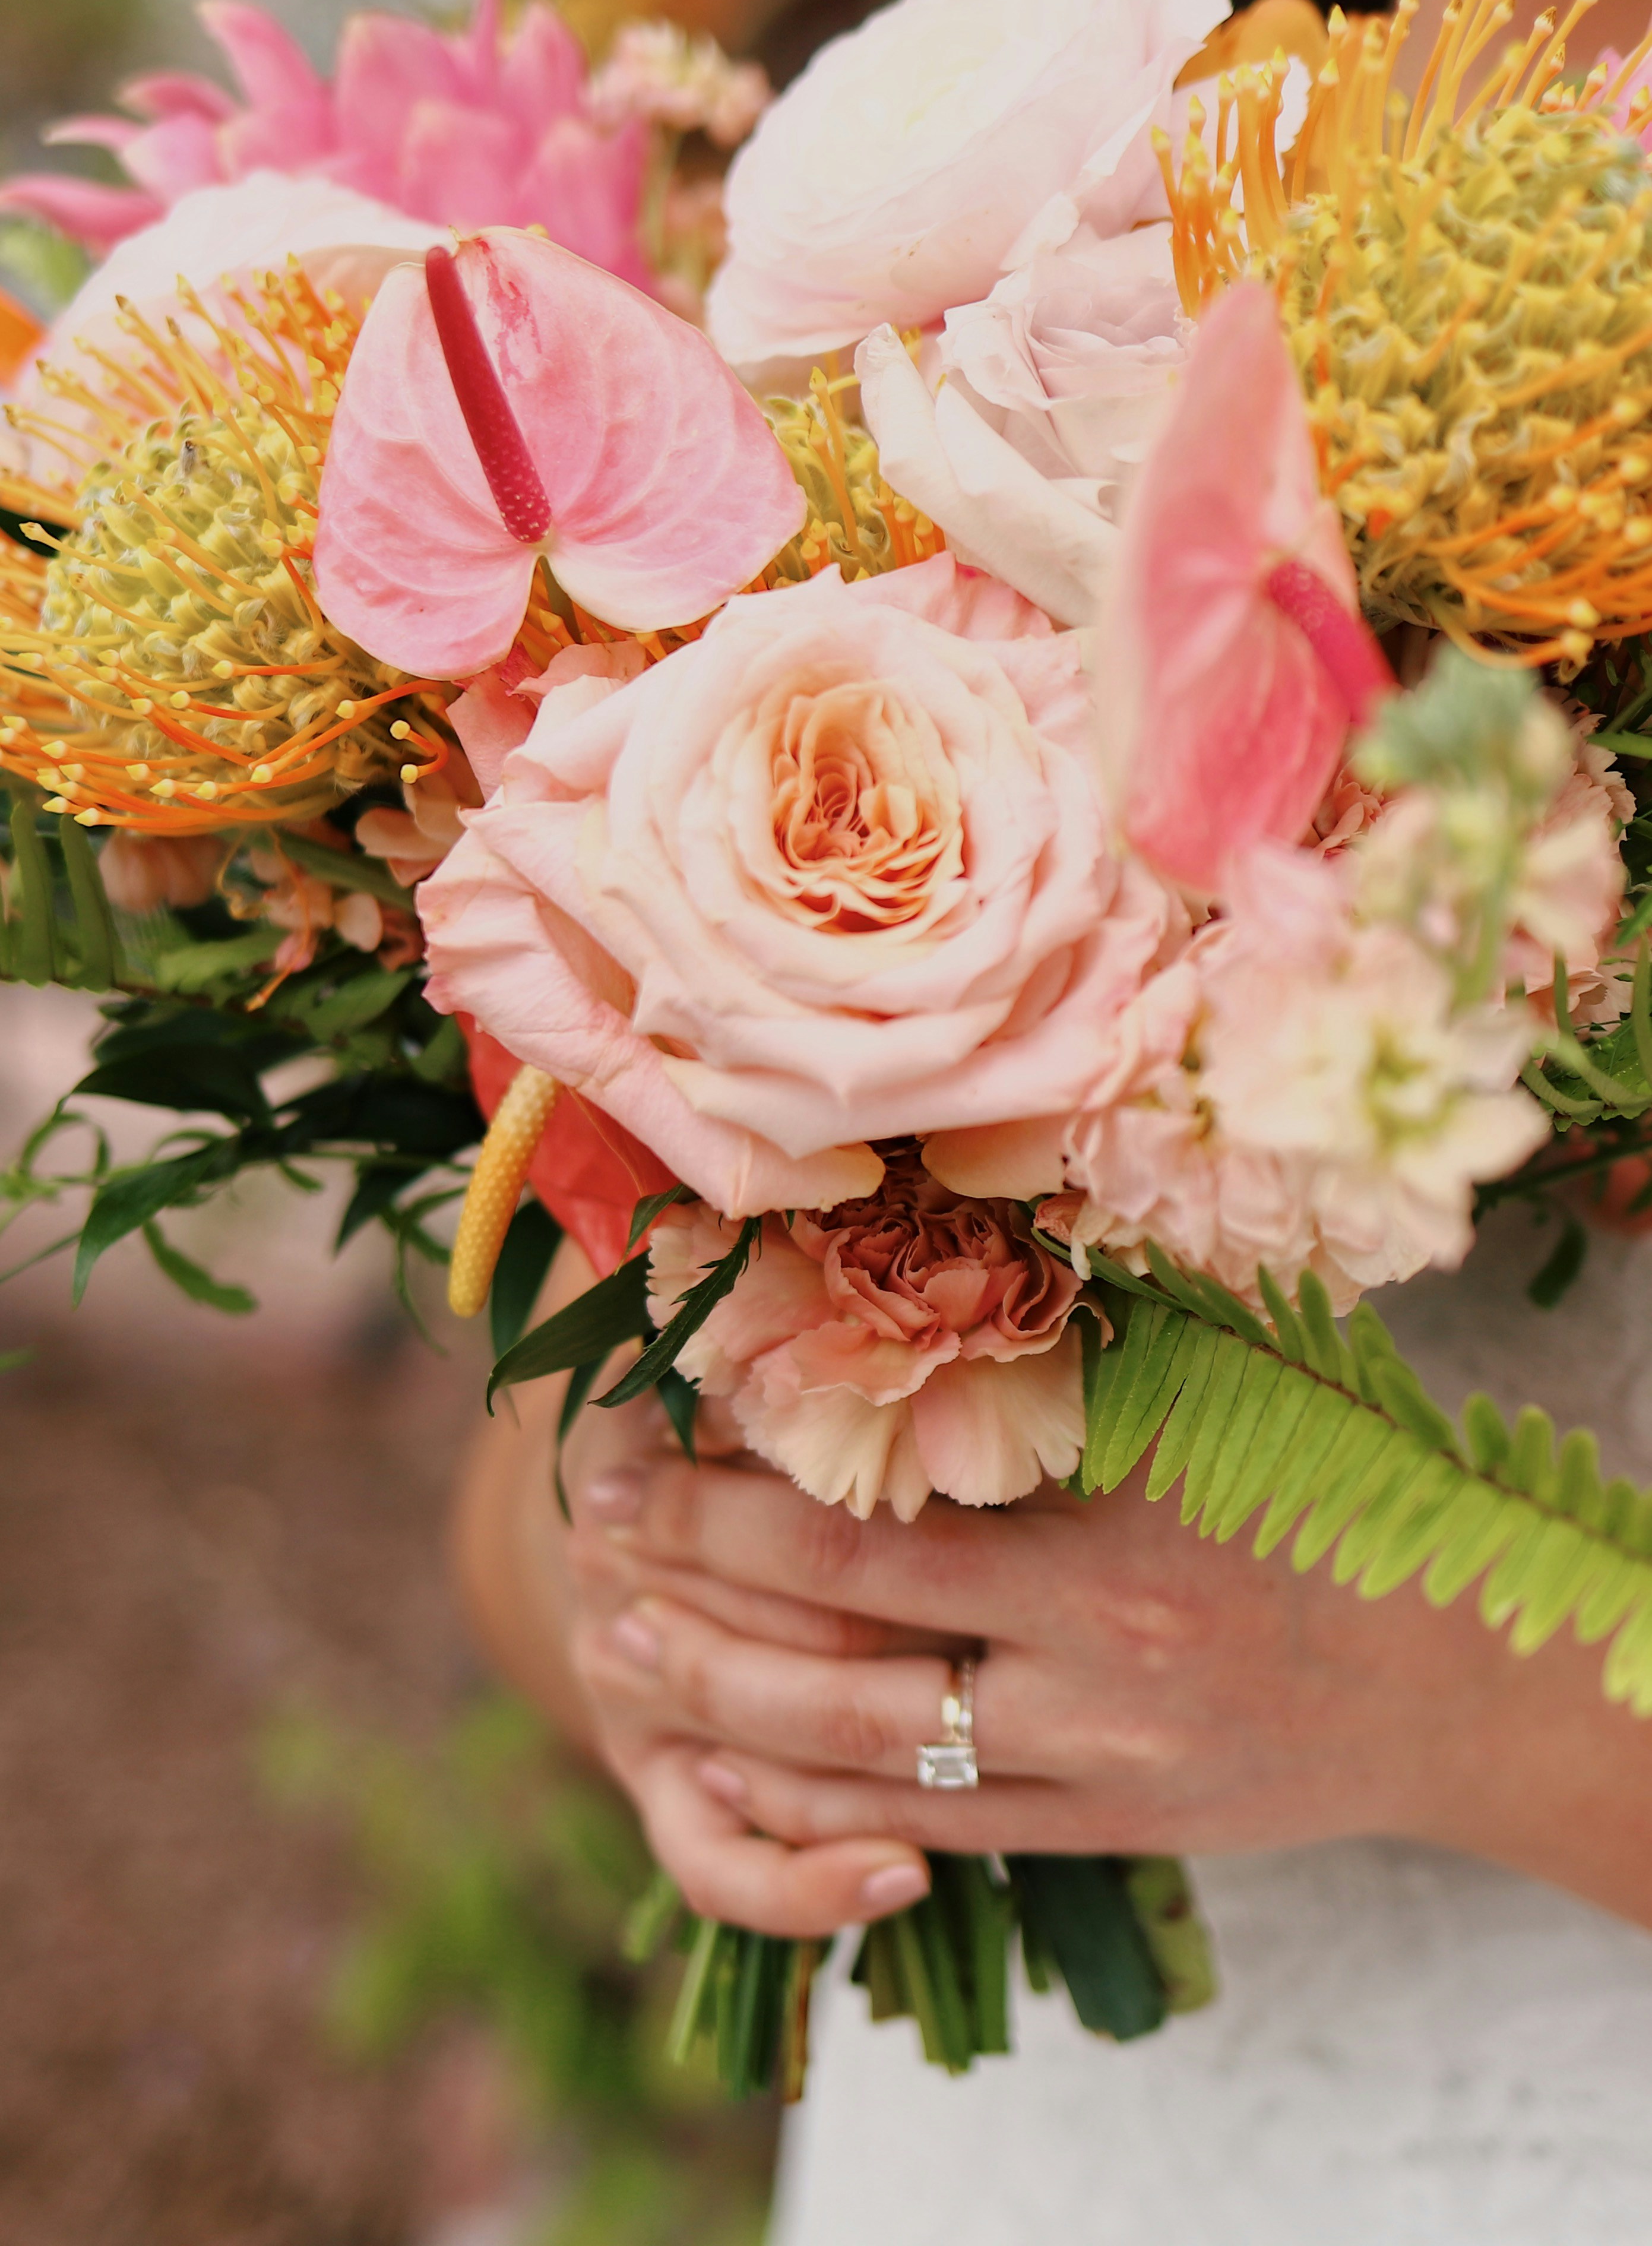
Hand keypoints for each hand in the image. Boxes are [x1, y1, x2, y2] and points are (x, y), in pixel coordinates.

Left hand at [562, 1409, 1651, 1941]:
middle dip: (701, 1557)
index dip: (763, 1444)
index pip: (892, 1478)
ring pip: (861, 1736)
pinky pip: (923, 1825)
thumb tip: (938, 1235)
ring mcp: (1093, 1752)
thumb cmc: (1334, 1498)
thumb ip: (1082, 1340)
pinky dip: (811, 1805)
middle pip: (847, 1605)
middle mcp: (1092, 1640)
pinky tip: (722, 1771)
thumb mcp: (1223, 1393)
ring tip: (622, 1641)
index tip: (672, 1396)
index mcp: (1115, 1509)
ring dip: (723, 1688)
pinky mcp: (1099, 1826)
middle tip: (597, 1515)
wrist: (1456, 1680)